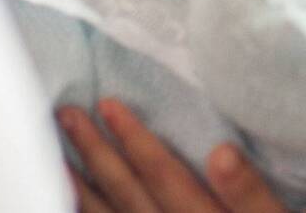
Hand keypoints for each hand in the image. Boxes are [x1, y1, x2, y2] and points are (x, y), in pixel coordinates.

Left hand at [59, 98, 228, 211]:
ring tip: (57, 156)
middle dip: (96, 151)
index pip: (162, 173)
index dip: (134, 138)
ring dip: (79, 186)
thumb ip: (248, 190)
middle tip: (68, 114)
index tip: (107, 104)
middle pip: (126, 190)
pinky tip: (70, 200)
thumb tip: (222, 153)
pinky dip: (83, 212)